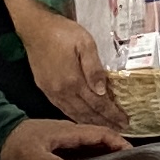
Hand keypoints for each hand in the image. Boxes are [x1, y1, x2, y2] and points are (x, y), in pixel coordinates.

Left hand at [0, 115, 128, 159]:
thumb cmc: (12, 142)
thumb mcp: (31, 155)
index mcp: (68, 131)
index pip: (101, 133)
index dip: (119, 142)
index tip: (132, 153)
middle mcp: (68, 133)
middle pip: (100, 138)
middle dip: (116, 148)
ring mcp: (62, 138)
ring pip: (90, 143)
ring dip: (103, 152)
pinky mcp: (56, 144)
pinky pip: (80, 148)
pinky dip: (91, 155)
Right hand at [20, 8, 121, 127]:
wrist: (34, 28)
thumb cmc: (63, 32)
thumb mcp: (85, 43)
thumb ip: (94, 68)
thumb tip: (103, 91)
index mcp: (73, 81)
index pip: (98, 103)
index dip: (112, 114)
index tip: (125, 122)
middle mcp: (62, 91)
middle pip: (87, 113)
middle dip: (104, 123)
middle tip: (120, 130)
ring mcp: (52, 92)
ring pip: (74, 114)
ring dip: (90, 123)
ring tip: (105, 128)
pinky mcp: (45, 90)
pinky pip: (63, 109)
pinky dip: (76, 117)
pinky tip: (83, 119)